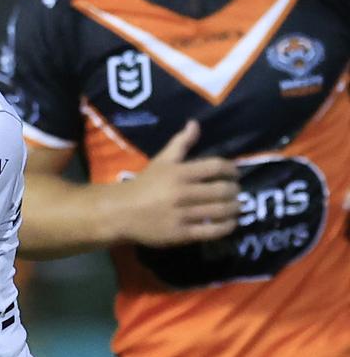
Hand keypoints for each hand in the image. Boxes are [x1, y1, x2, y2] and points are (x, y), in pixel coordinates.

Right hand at [106, 120, 240, 246]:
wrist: (120, 212)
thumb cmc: (145, 184)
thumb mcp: (161, 161)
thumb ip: (180, 143)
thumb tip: (195, 123)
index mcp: (178, 173)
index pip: (216, 166)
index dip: (231, 169)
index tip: (234, 173)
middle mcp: (182, 193)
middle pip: (222, 190)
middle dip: (234, 190)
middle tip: (235, 191)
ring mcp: (182, 214)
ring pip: (220, 211)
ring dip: (234, 208)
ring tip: (236, 207)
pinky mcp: (181, 234)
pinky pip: (212, 231)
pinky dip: (226, 227)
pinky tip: (230, 223)